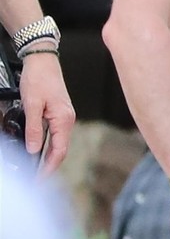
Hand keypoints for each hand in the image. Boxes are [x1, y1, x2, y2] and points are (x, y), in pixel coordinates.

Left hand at [19, 52, 74, 172]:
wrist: (43, 60)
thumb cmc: (39, 78)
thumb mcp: (31, 104)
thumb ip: (34, 128)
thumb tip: (34, 149)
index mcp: (63, 119)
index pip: (59, 151)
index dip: (48, 168)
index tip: (38, 179)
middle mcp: (67, 120)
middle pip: (61, 150)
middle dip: (49, 166)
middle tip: (35, 178)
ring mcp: (64, 117)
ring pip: (59, 143)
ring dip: (48, 157)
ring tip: (36, 168)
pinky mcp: (59, 113)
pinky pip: (56, 135)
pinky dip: (49, 146)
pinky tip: (39, 150)